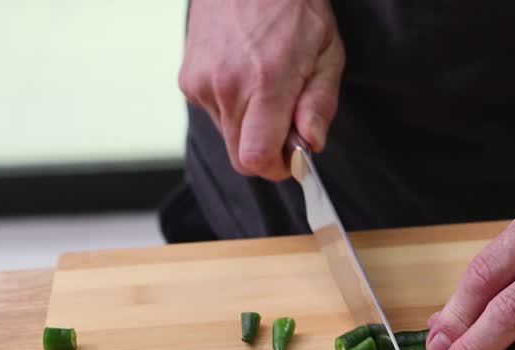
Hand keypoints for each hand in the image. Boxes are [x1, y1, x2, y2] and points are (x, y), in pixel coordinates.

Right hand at [178, 0, 343, 179]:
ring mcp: (201, 83)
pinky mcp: (187, 80)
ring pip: (228, 135)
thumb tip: (311, 143)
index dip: (278, 168)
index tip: (293, 158)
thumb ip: (320, 103)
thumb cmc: (291, 6)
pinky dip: (233, 106)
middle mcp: (227, 86)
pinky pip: (214, 113)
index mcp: (266, 81)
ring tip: (264, 84)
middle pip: (241, 155)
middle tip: (286, 118)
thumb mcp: (327, 51)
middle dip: (267, 148)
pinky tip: (244, 74)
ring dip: (250, 124)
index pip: (256, 158)